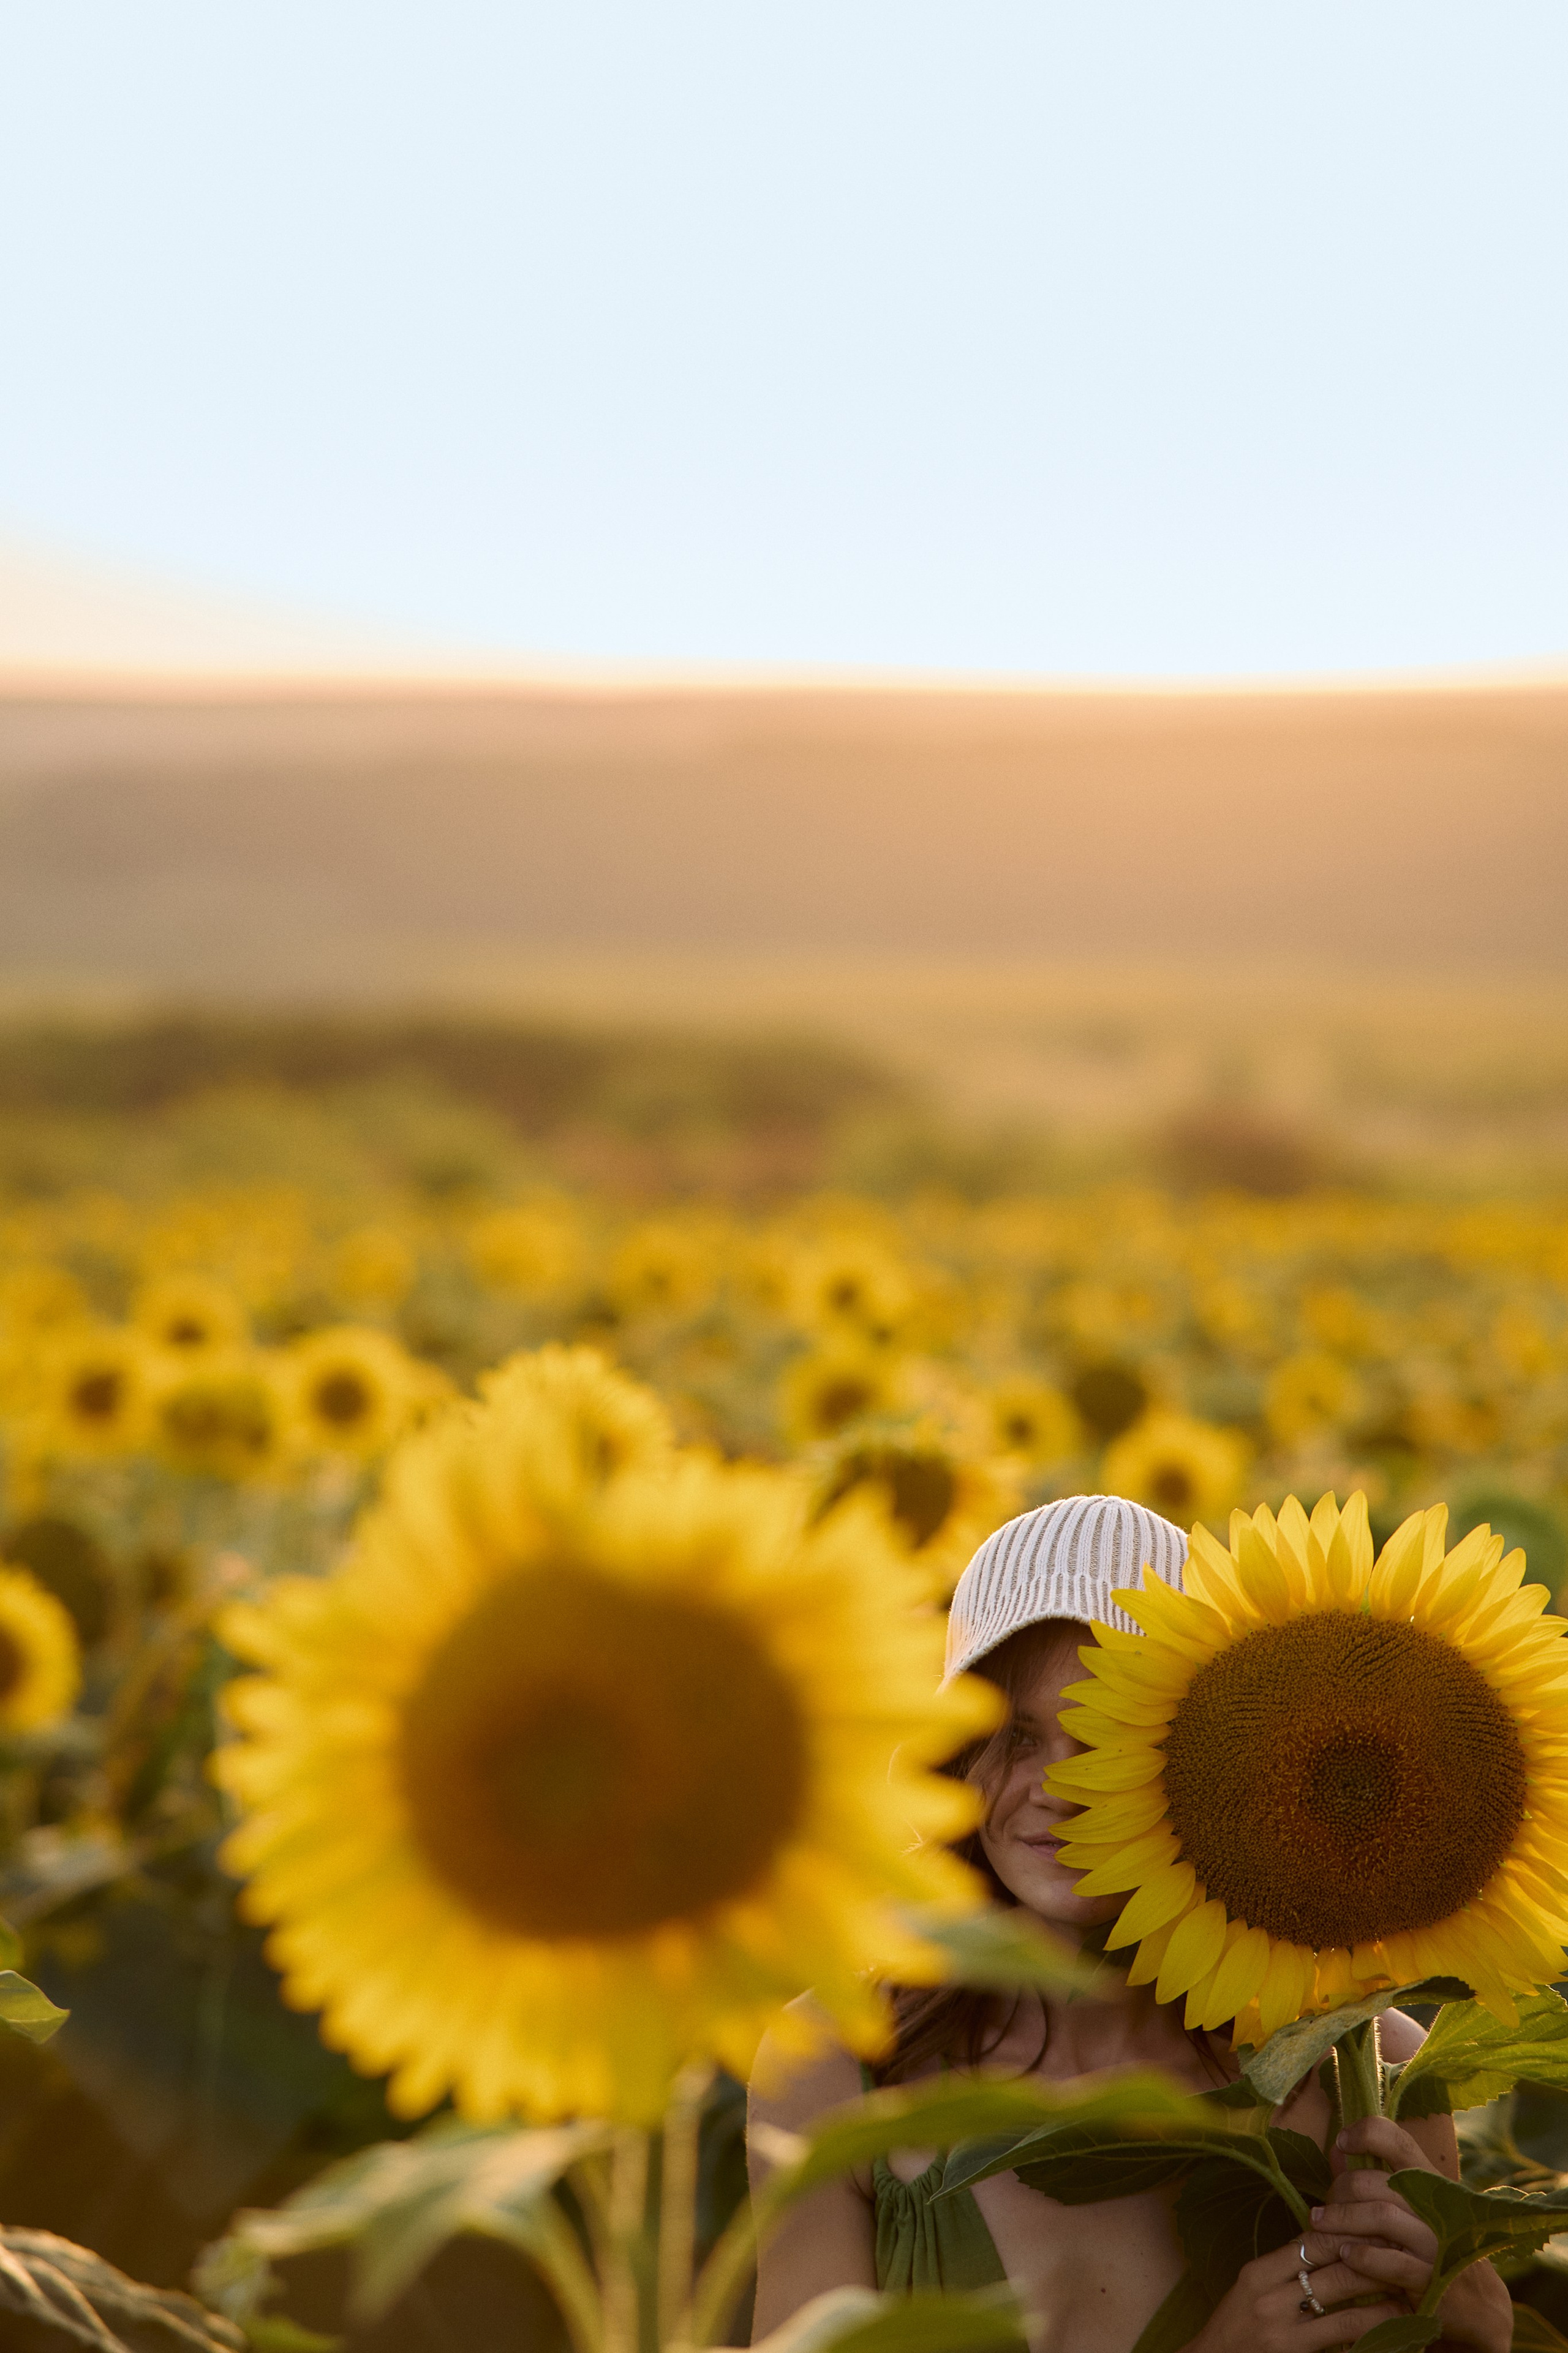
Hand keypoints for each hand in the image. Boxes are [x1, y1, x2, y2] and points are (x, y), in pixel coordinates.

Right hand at [1185, 2227, 1401, 2350]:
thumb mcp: (1251, 2288)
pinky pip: (1344, 2348)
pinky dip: (1371, 2341)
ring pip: (1347, 2315)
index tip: (1376, 2231)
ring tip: (1407, 2301)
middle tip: (1403, 2260)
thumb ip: (1283, 2267)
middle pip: (1335, 2274)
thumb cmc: (1234, 2325)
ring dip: (1383, 2307)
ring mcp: (1286, 2335)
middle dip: (1374, 2266)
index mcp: (1259, 2273)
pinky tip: (1392, 2337)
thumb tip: (1326, 2242)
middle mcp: (1271, 2300)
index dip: (1349, 2235)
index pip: (1312, 2243)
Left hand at [1316, 2118, 1512, 2352]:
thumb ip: (1373, 2178)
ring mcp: (1436, 2242)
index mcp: (1431, 2181)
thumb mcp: (1411, 2207)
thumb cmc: (1434, 2246)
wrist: (1479, 2304)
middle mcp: (1436, 2207)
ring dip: (1341, 2219)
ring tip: (1318, 2224)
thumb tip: (1336, 2149)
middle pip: (1376, 2182)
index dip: (1367, 2133)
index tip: (1342, 2140)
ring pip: (1380, 2216)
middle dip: (1340, 2190)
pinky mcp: (1433, 2278)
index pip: (1399, 2141)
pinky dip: (1362, 2256)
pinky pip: (1390, 2262)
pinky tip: (1345, 2255)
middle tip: (1322, 2206)